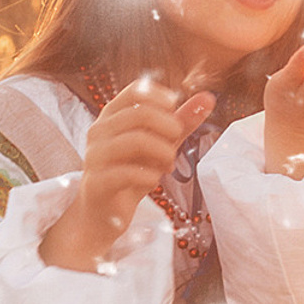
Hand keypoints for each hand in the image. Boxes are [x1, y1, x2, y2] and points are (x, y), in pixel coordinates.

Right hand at [42, 78, 217, 271]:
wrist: (103, 213)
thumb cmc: (131, 172)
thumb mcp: (159, 145)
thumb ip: (181, 122)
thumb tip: (208, 97)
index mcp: (112, 115)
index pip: (136, 89)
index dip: (162, 97)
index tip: (176, 113)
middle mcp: (99, 131)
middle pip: (141, 114)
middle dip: (169, 128)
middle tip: (176, 144)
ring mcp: (95, 156)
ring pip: (136, 140)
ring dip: (163, 152)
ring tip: (168, 165)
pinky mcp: (97, 182)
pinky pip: (128, 173)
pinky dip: (150, 176)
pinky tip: (153, 180)